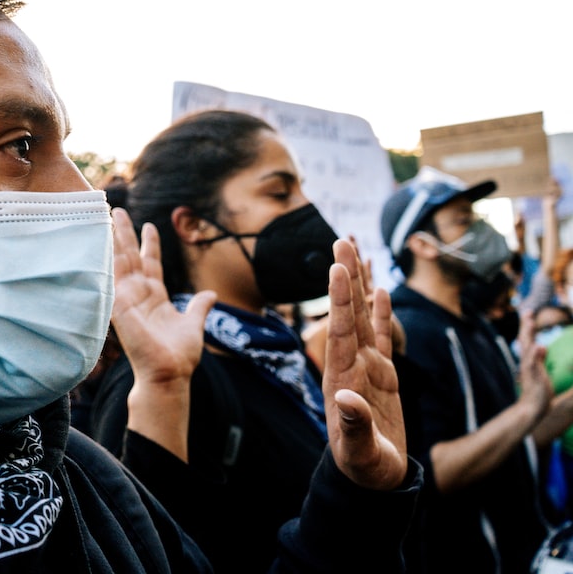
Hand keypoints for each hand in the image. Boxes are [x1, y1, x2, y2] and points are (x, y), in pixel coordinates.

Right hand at [110, 208, 215, 459]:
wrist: (168, 374)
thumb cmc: (179, 356)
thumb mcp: (194, 324)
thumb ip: (199, 307)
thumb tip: (211, 294)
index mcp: (156, 297)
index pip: (151, 263)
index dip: (150, 243)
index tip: (149, 225)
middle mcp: (139, 294)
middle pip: (131, 256)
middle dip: (125, 233)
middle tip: (117, 210)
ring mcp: (127, 298)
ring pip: (119, 261)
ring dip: (114, 238)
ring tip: (108, 215)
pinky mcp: (119, 306)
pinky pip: (111, 277)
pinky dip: (106, 259)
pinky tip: (100, 241)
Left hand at [323, 239, 407, 489]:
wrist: (371, 480)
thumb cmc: (364, 467)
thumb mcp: (359, 451)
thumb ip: (354, 426)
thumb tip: (347, 400)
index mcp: (342, 378)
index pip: (340, 331)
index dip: (340, 298)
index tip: (336, 266)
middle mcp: (351, 366)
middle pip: (349, 313)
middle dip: (345, 278)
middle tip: (341, 241)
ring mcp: (367, 368)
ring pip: (364, 318)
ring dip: (360, 285)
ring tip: (355, 250)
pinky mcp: (383, 375)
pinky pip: (382, 337)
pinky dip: (381, 312)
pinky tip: (381, 288)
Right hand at [517, 312, 554, 417]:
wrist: (531, 408)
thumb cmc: (537, 392)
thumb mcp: (540, 372)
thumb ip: (539, 359)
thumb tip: (541, 346)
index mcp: (529, 359)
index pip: (528, 339)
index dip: (527, 326)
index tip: (528, 312)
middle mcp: (526, 361)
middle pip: (525, 340)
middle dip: (526, 325)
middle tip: (528, 312)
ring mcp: (528, 368)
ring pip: (527, 348)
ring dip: (528, 335)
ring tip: (530, 322)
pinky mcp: (533, 376)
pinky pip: (533, 364)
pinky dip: (535, 354)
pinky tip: (539, 346)